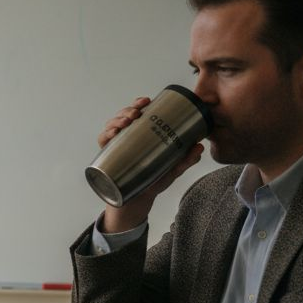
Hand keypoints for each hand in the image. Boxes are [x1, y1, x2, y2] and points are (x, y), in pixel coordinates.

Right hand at [97, 96, 203, 232]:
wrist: (139, 201)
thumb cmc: (154, 182)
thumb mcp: (173, 170)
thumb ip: (186, 159)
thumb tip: (199, 146)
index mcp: (142, 135)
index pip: (138, 113)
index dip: (139, 103)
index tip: (147, 100)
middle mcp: (127, 137)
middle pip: (124, 116)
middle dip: (128, 110)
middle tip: (136, 113)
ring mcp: (116, 146)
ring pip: (112, 125)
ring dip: (116, 120)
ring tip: (125, 122)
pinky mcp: (107, 156)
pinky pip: (103, 141)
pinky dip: (106, 135)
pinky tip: (113, 134)